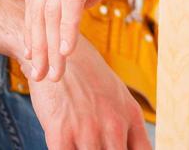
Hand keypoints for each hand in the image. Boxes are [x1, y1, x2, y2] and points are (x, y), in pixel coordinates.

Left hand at [24, 0, 164, 81]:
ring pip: (48, 10)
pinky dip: (65, 29)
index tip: (36, 53)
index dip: (34, 27)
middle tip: (39, 75)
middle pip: (35, 8)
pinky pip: (68, 2)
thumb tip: (85, 4)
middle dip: (36, 45)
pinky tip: (67, 50)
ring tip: (54, 73)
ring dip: (50, 46)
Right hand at [29, 34, 150, 149]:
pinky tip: (65, 146)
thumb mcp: (116, 95)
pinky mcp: (61, 134)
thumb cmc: (86, 74)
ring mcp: (88, 130)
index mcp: (130, 115)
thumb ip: (125, 125)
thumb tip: (128, 147)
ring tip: (80, 142)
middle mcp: (114, 124)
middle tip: (97, 145)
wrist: (57, 49)